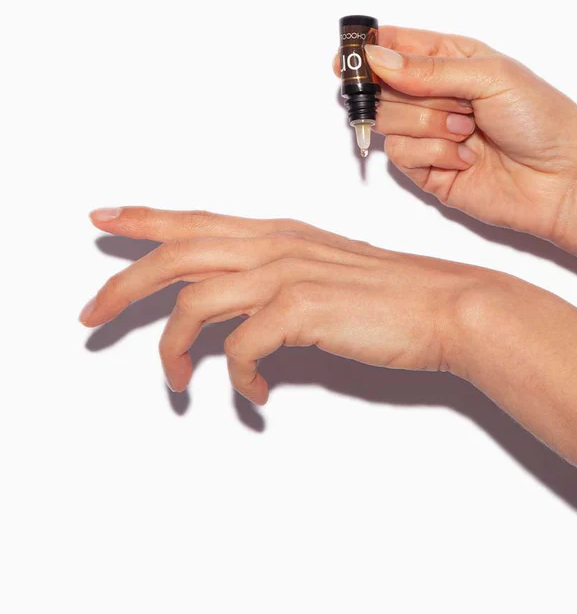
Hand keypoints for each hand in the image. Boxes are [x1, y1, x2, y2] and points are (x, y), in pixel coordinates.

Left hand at [80, 207, 484, 403]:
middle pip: (175, 254)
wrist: (449, 307)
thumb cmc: (393, 297)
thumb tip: (238, 317)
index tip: (103, 220)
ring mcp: (287, 273)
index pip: (195, 220)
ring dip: (174, 349)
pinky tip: (255, 394)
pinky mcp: (301, 310)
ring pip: (194, 301)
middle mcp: (275, 244)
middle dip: (123, 285)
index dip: (144, 218)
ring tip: (178, 381)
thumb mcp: (324, 276)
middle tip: (90, 317)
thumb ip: (277, 283)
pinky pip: (241, 349)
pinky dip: (237, 378)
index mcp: (279, 233)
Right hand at [334, 26, 576, 242]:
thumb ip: (429, 69)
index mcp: (451, 60)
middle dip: (409, 93)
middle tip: (447, 101)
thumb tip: (378, 58)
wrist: (564, 180)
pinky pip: (402, 155)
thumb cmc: (543, 120)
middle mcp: (435, 95)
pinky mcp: (428, 171)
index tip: (347, 59)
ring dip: (429, 124)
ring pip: (388, 120)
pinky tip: (467, 158)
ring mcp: (430, 134)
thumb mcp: (490, 76)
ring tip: (468, 131)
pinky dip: (435, 154)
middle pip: (381, 85)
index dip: (367, 51)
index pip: (394, 46)